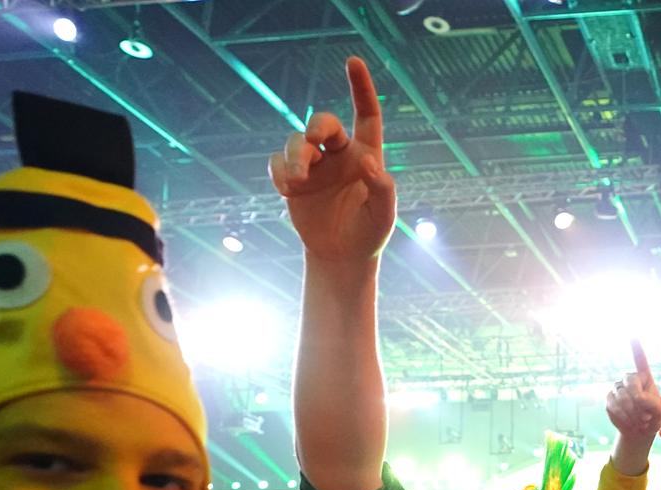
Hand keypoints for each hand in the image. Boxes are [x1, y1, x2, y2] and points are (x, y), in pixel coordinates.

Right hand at [268, 57, 396, 263]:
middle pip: (323, 123)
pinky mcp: (291, 180)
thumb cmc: (368, 234)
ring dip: (294, 157)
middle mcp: (339, 155)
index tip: (353, 61)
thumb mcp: (383, 216)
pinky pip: (276, 163)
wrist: (341, 256)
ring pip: (296, 143)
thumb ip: (383, 189)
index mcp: (366, 155)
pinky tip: (289, 191)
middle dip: (316, 126)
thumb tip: (369, 162)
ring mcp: (314, 166)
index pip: (366, 115)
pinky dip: (279, 173)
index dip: (361, 88)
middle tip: (313, 140)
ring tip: (298, 180)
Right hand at [605, 341, 660, 444]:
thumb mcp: (660, 412)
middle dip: (638, 400)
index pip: (640, 360)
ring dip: (632, 412)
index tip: (633, 334)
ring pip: (621, 396)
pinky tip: (630, 422)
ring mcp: (617, 388)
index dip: (636, 348)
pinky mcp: (609, 399)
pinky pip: (613, 406)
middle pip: (631, 381)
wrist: (639, 431)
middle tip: (646, 416)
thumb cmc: (653, 419)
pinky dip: (624, 417)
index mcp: (645, 377)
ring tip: (640, 422)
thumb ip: (652, 403)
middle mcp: (629, 379)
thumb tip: (637, 398)